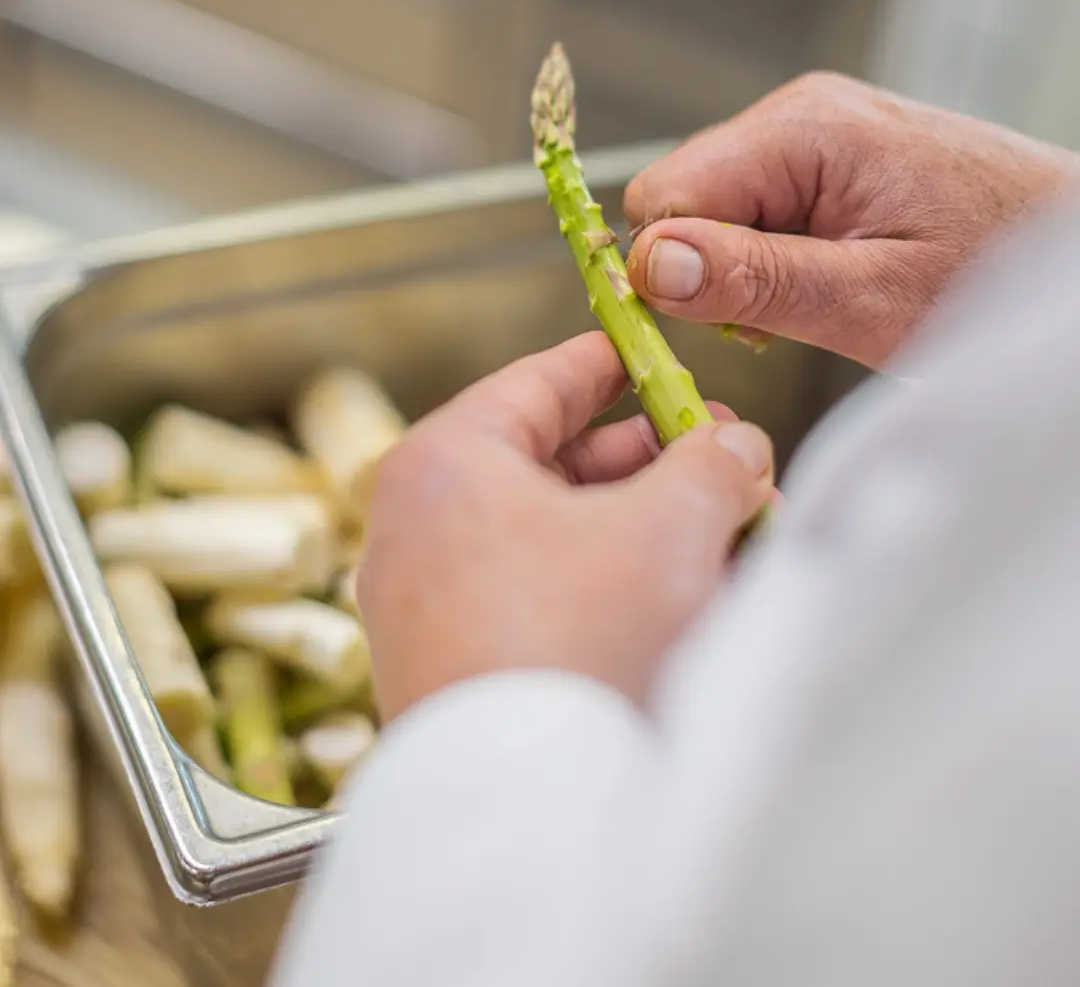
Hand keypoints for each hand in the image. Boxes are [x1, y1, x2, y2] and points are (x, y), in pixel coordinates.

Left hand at [357, 333, 773, 723]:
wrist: (523, 809)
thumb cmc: (575, 639)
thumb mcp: (667, 528)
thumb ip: (711, 465)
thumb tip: (737, 445)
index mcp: (446, 462)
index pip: (538, 382)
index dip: (612, 362)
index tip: (656, 348)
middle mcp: (420, 527)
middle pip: (554, 463)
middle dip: (654, 463)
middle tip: (724, 454)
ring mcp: (431, 605)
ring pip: (557, 537)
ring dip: (646, 528)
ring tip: (729, 529)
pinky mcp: (458, 670)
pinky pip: (544, 599)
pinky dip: (612, 586)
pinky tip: (686, 597)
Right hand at [625, 72, 1079, 370]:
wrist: (1075, 246)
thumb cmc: (997, 272)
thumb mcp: (872, 298)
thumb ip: (755, 279)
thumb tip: (648, 265)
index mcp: (804, 129)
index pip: (665, 195)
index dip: (673, 269)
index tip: (722, 324)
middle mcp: (799, 112)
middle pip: (685, 199)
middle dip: (714, 268)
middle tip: (792, 314)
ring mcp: (815, 129)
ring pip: (716, 208)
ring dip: (748, 267)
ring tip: (828, 295)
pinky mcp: (830, 154)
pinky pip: (757, 207)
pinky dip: (777, 255)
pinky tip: (832, 276)